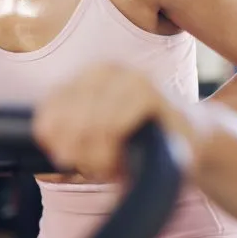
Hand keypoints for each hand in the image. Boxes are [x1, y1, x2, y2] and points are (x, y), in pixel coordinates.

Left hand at [33, 64, 190, 180]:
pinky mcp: (150, 92)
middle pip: (69, 111)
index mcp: (88, 76)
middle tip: (84, 167)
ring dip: (93, 152)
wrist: (192, 137)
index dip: (49, 131)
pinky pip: (115, 121)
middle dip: (72, 146)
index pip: (53, 101)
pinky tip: (116, 159)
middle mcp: (106, 69)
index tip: (58, 156)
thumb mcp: (100, 140)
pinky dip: (110, 145)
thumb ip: (71, 138)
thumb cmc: (139, 139)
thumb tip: (44, 138)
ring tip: (105, 167)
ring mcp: (129, 77)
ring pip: (91, 118)